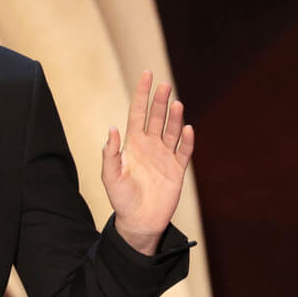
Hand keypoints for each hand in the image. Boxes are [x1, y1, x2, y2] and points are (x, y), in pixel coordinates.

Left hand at [101, 70, 194, 253]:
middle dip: (160, 101)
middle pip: (157, 117)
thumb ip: (110, 154)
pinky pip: (184, 151)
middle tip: (164, 85)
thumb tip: (112, 129)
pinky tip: (187, 129)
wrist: (139, 221)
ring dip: (174, 117)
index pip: (138, 112)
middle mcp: (150, 146)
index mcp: (133, 144)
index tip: (147, 74)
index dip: (142, 94)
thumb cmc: (121, 199)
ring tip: (176, 104)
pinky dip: (186, 141)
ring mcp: (165, 156)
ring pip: (171, 131)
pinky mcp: (177, 170)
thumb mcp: (110, 176)